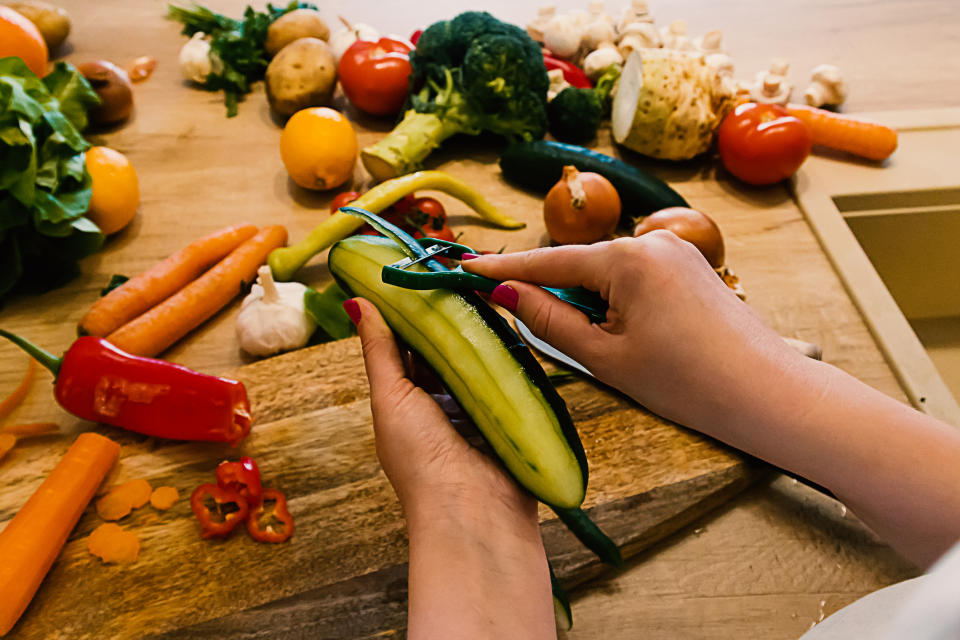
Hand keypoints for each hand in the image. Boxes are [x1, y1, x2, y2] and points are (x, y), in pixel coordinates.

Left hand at [348, 298, 554, 637]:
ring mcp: (479, 411)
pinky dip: (510, 356)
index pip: (408, 346)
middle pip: (447, 350)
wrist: (475, 513)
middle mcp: (442, 405)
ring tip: (485, 291)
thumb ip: (379, 351)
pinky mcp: (511, 417)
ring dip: (481, 334)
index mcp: (408, 403)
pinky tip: (514, 326)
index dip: (412, 311)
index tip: (415, 272)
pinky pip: (511, 378)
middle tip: (457, 274)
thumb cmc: (422, 461)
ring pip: (479, 360)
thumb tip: (355, 302)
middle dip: (450, 318)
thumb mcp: (391, 398)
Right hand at [465, 233, 959, 567]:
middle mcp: (650, 241)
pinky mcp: (690, 267)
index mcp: (626, 258)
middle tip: (525, 325)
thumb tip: (505, 296)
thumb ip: (549, 321)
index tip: (463, 268)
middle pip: (578, 265)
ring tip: (599, 349)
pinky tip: (626, 337)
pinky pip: (634, 277)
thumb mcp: (605, 357)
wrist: (769, 395)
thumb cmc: (686, 383)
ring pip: (606, 273)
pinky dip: (615, 301)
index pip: (548, 262)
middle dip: (551, 292)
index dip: (502, 270)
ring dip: (587, 302)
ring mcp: (675, 251)